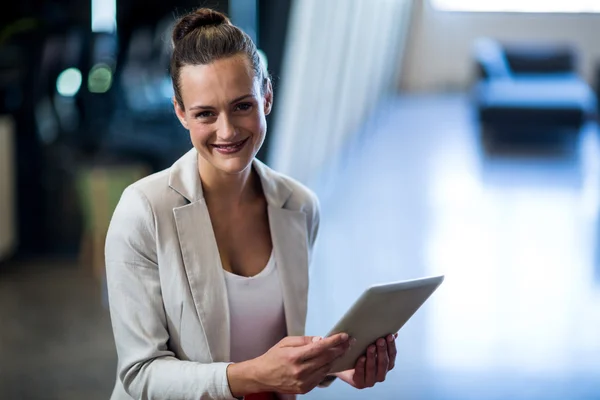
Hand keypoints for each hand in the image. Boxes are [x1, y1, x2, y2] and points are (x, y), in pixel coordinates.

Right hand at [228, 333, 350, 395]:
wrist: (261, 376)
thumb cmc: (273, 357)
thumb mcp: (285, 342)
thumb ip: (304, 340)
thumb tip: (320, 339)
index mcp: (294, 357)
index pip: (320, 347)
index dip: (334, 341)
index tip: (344, 336)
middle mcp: (300, 371)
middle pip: (326, 358)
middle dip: (339, 349)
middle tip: (348, 342)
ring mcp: (303, 382)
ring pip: (326, 368)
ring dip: (335, 359)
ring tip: (342, 350)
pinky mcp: (304, 389)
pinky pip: (320, 377)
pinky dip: (326, 368)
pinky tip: (330, 361)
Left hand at [335, 333, 397, 388]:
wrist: (342, 365)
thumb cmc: (358, 354)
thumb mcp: (369, 345)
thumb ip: (381, 341)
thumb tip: (393, 333)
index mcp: (386, 365)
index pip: (392, 356)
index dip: (391, 346)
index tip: (389, 336)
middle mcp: (380, 374)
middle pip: (384, 363)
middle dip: (382, 351)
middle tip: (380, 340)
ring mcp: (370, 381)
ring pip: (373, 369)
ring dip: (372, 357)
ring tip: (370, 347)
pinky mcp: (359, 383)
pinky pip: (361, 374)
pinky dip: (361, 366)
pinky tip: (361, 358)